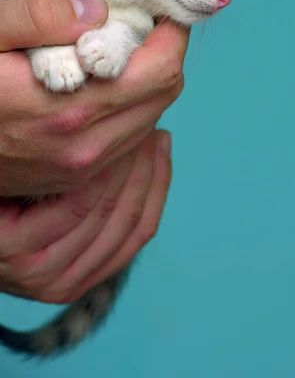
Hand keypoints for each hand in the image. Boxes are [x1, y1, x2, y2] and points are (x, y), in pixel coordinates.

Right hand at [0, 0, 188, 196]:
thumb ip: (36, 18)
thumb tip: (97, 10)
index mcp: (70, 108)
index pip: (161, 70)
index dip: (173, 33)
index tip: (162, 8)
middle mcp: (85, 147)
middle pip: (164, 93)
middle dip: (164, 53)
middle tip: (143, 24)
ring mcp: (82, 168)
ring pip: (153, 118)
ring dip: (150, 82)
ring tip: (123, 52)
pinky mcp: (76, 179)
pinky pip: (130, 140)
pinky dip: (134, 109)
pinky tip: (108, 86)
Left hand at [0, 129, 170, 302]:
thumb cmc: (7, 204)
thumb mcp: (57, 207)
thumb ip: (95, 197)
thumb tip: (144, 155)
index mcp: (82, 275)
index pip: (141, 228)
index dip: (158, 182)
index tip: (163, 144)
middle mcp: (67, 283)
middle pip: (129, 218)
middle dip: (147, 169)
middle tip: (153, 128)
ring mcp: (44, 273)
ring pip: (109, 211)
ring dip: (128, 167)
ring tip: (134, 129)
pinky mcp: (21, 252)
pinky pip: (79, 206)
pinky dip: (97, 175)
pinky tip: (102, 145)